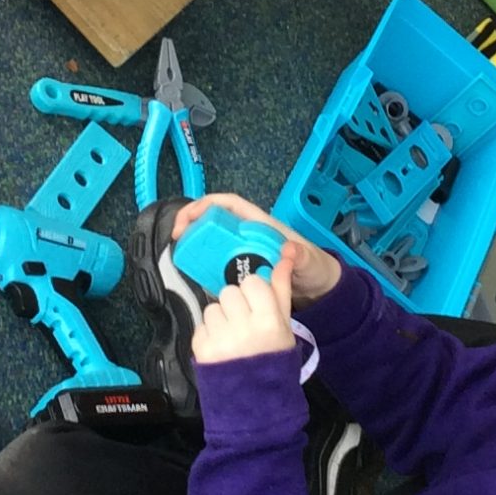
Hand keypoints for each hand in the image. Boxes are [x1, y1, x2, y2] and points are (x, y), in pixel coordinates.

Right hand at [175, 194, 343, 307]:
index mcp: (260, 225)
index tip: (188, 218)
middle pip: (214, 220)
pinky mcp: (242, 269)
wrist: (318, 289)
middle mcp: (248, 234)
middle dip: (192, 224)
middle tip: (177, 240)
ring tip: (181, 257)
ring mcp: (244, 252)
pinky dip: (204, 266)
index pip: (229, 204)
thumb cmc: (314, 267)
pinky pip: (218, 263)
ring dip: (195, 245)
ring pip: (212, 241)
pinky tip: (196, 276)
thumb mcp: (310, 261)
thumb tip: (288, 248)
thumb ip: (302, 256)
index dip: (206, 205)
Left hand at [191, 256, 296, 365]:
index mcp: (268, 321)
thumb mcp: (284, 326)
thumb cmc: (274, 359)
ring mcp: (221, 339)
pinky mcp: (202, 350)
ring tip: (232, 337)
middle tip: (243, 323)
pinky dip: (209, 335)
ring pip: (212, 308)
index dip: (253, 293)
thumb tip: (284, 257)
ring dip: (220, 319)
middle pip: (229, 292)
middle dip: (235, 304)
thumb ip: (281, 290)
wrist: (257, 401)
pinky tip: (221, 348)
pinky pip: (201, 326)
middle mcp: (244, 328)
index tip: (256, 306)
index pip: (251, 282)